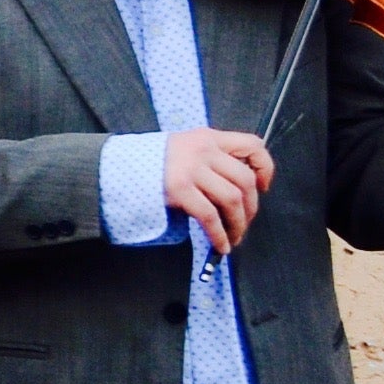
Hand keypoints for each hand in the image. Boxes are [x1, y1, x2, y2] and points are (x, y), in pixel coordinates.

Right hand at [160, 127, 272, 249]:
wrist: (118, 166)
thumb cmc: (154, 162)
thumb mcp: (186, 148)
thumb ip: (212, 158)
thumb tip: (241, 188)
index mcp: (208, 137)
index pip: (252, 145)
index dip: (265, 167)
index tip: (263, 187)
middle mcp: (203, 150)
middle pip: (245, 179)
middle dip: (252, 207)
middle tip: (245, 222)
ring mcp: (191, 169)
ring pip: (232, 199)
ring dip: (239, 224)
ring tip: (235, 237)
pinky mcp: (179, 190)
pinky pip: (209, 216)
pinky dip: (220, 235)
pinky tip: (222, 245)